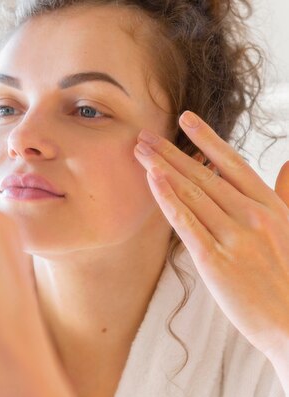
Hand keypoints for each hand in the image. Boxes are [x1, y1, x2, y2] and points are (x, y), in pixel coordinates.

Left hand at [133, 111, 288, 360]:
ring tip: (140, 151)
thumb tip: (287, 164)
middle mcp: (252, 216)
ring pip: (192, 193)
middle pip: (204, 175)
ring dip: (162, 168)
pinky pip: (186, 222)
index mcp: (270, 207)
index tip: (186, 119)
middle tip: (144, 135)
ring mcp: (234, 237)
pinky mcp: (215, 260)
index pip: (233, 163)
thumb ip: (287, 193)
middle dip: (171, 152)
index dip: (207, 139)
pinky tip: (152, 179)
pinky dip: (168, 198)